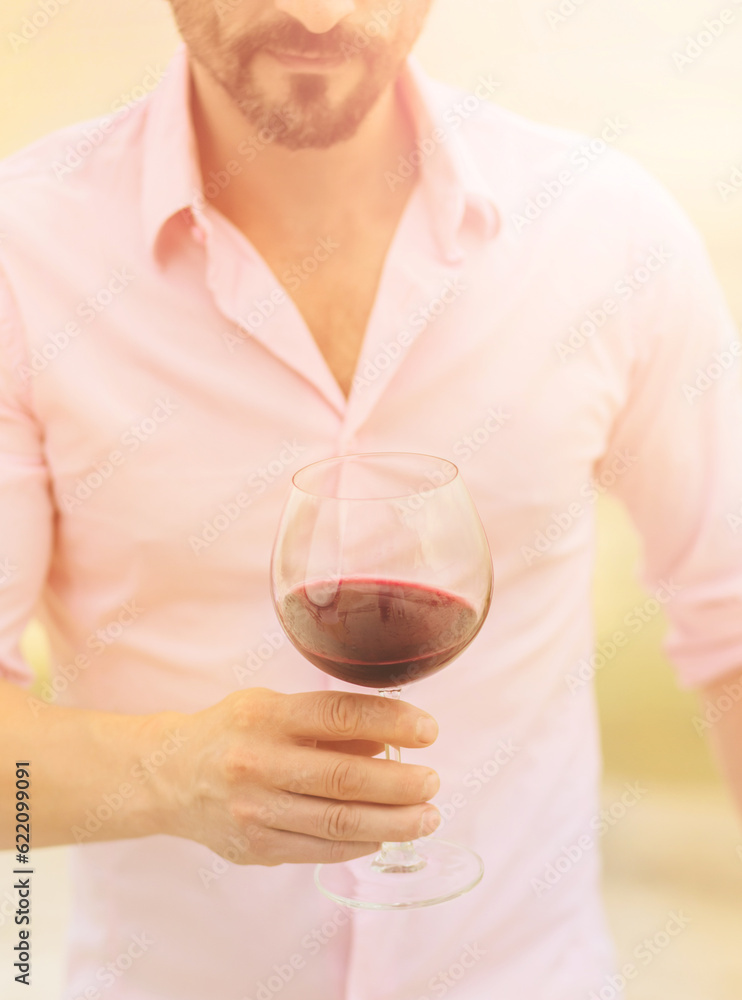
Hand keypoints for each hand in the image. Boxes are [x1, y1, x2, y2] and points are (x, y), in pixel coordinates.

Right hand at [156, 688, 440, 865]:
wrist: (169, 776)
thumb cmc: (233, 732)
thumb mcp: (273, 707)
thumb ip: (328, 722)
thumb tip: (390, 739)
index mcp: (268, 716)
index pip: (341, 714)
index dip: (392, 721)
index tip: (429, 730)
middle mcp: (259, 762)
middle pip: (345, 778)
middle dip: (400, 784)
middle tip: (434, 783)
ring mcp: (256, 810)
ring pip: (338, 822)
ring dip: (393, 822)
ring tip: (426, 817)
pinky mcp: (256, 847)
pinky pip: (319, 849)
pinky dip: (359, 843)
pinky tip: (383, 835)